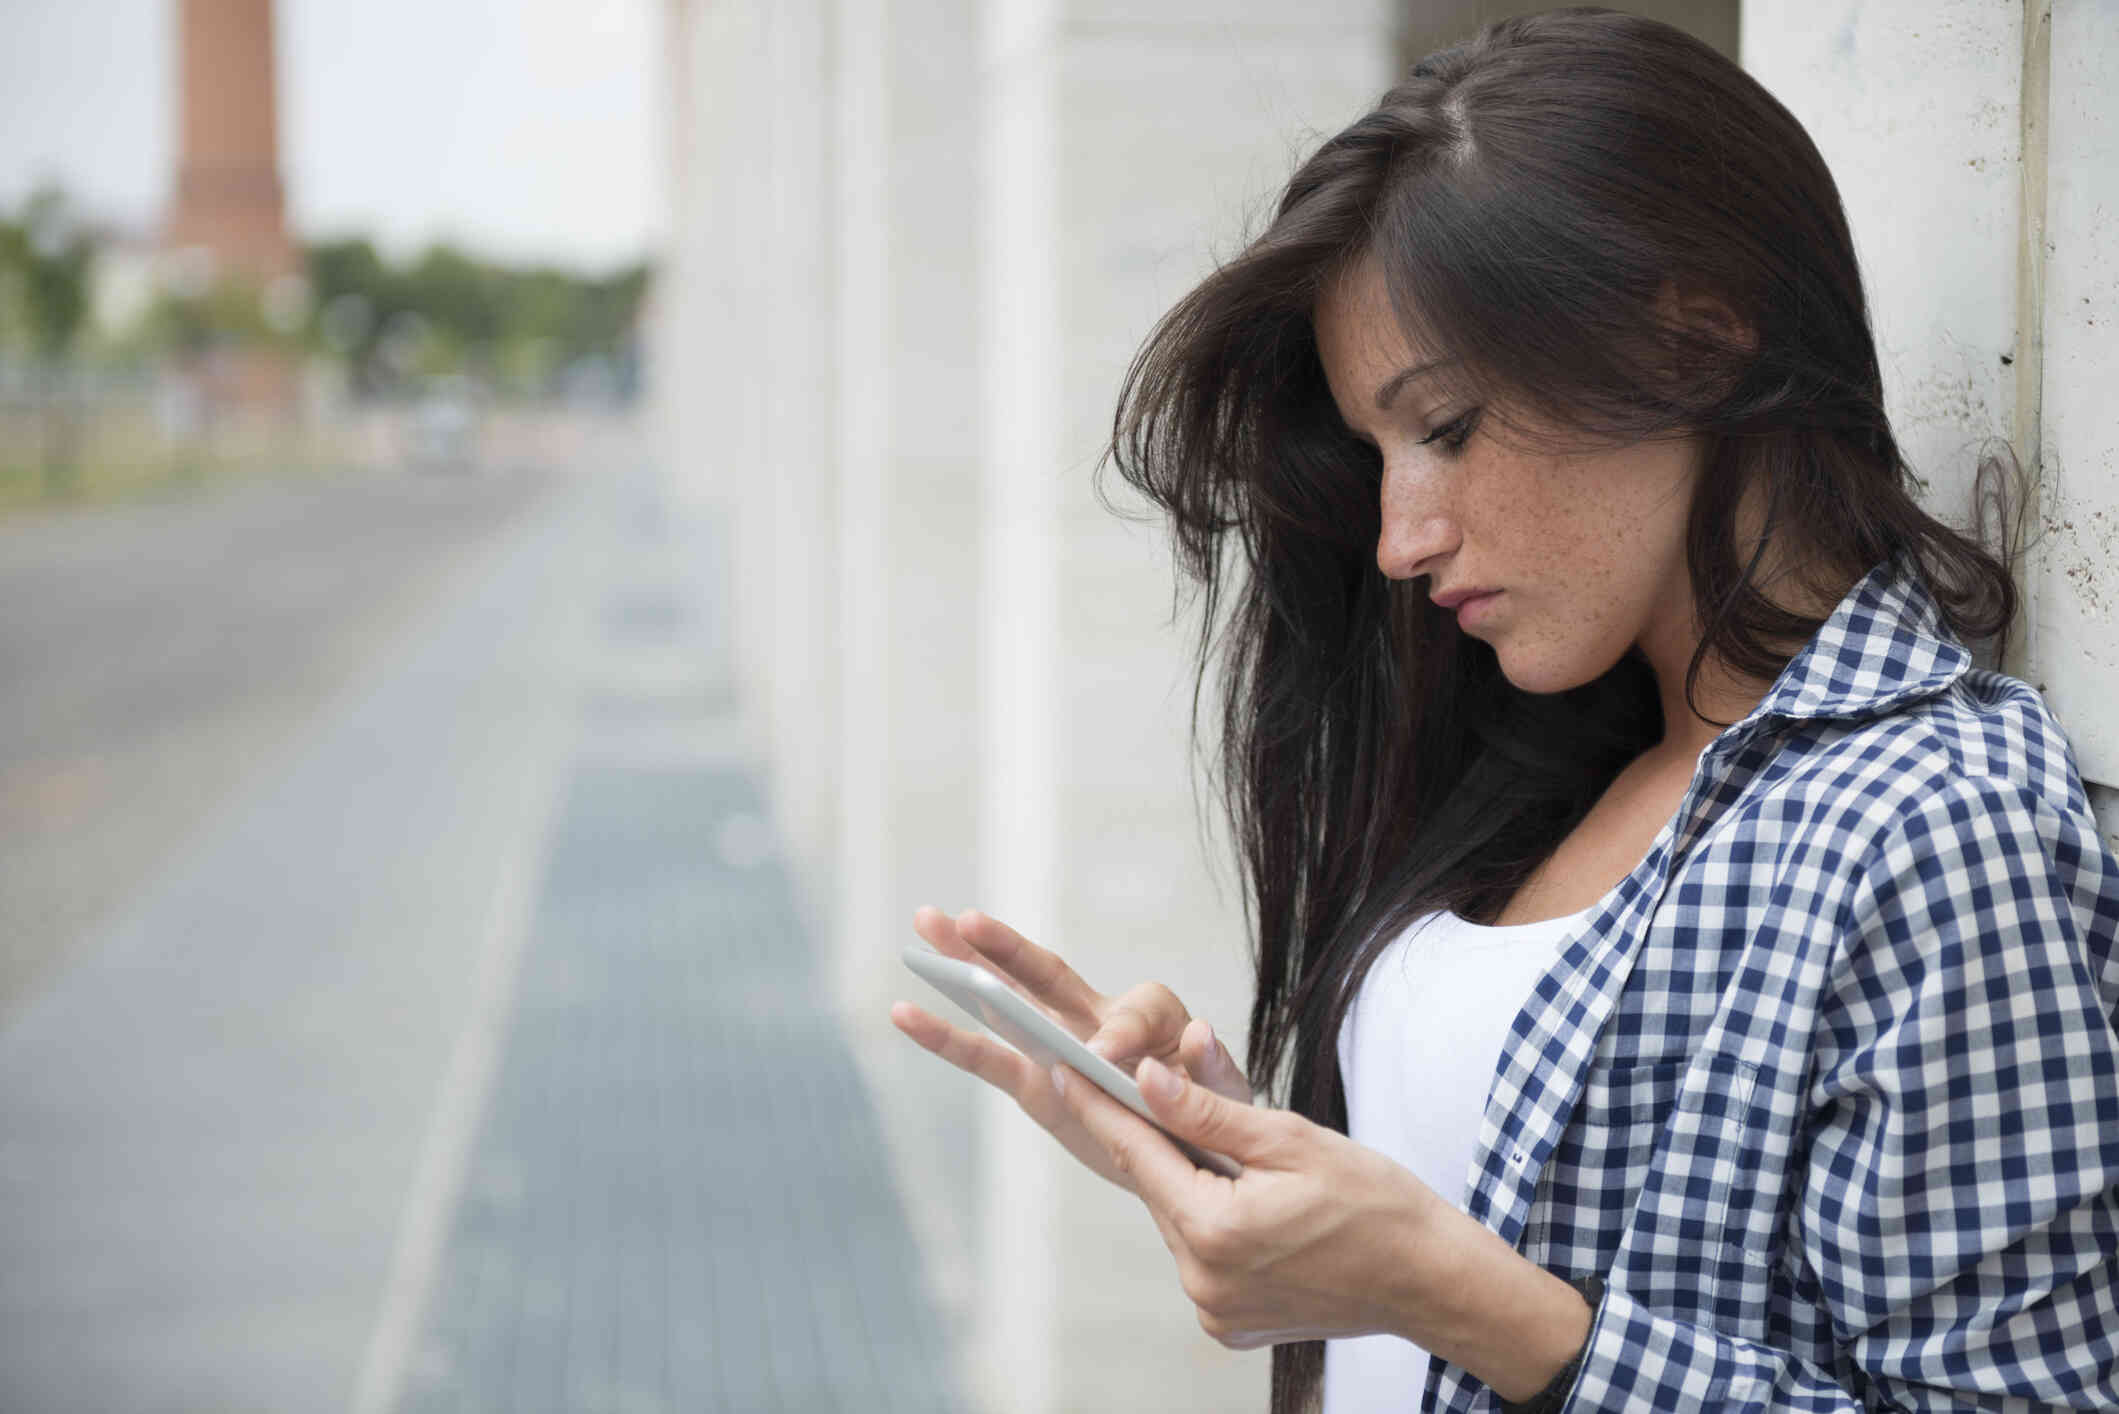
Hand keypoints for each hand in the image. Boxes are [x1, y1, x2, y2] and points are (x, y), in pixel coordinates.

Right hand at [891, 905, 1250, 1192]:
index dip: (1118, 1032)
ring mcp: (1061, 1048)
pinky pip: (989, 1058)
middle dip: (1008, 948)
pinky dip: (950, 1037)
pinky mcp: (1038, 1084)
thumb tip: (1200, 1034)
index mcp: (1155, 1017)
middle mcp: (1099, 1019)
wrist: (1194, 1155)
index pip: (1132, 1013)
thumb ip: (1213, 1071)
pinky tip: (907, 1014)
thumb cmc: (1213, 1120)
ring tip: (921, 930)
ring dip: (966, 968)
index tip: (1105, 1059)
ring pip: (1009, 1003)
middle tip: (965, 919)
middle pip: (1049, 975)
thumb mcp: (1228, 1101)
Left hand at [1050, 1055, 1595, 1399]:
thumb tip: (1145, 1077)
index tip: (1064, 1069)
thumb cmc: (1376, 1204)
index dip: (1099, 1105)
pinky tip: (1253, 1206)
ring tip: (1241, 1160)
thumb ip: (1207, 1111)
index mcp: (1214, 1229)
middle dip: (1158, 1140)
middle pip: (1158, 1187)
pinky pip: (1201, 1256)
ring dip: (1192, 1183)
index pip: (1138, 1152)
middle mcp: (1203, 1278)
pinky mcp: (1228, 1323)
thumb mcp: (1289, 1139)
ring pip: (1179, 1220)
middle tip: (1160, 1092)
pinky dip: (1213, 1222)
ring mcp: (1214, 1308)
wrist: (1431, 1280)